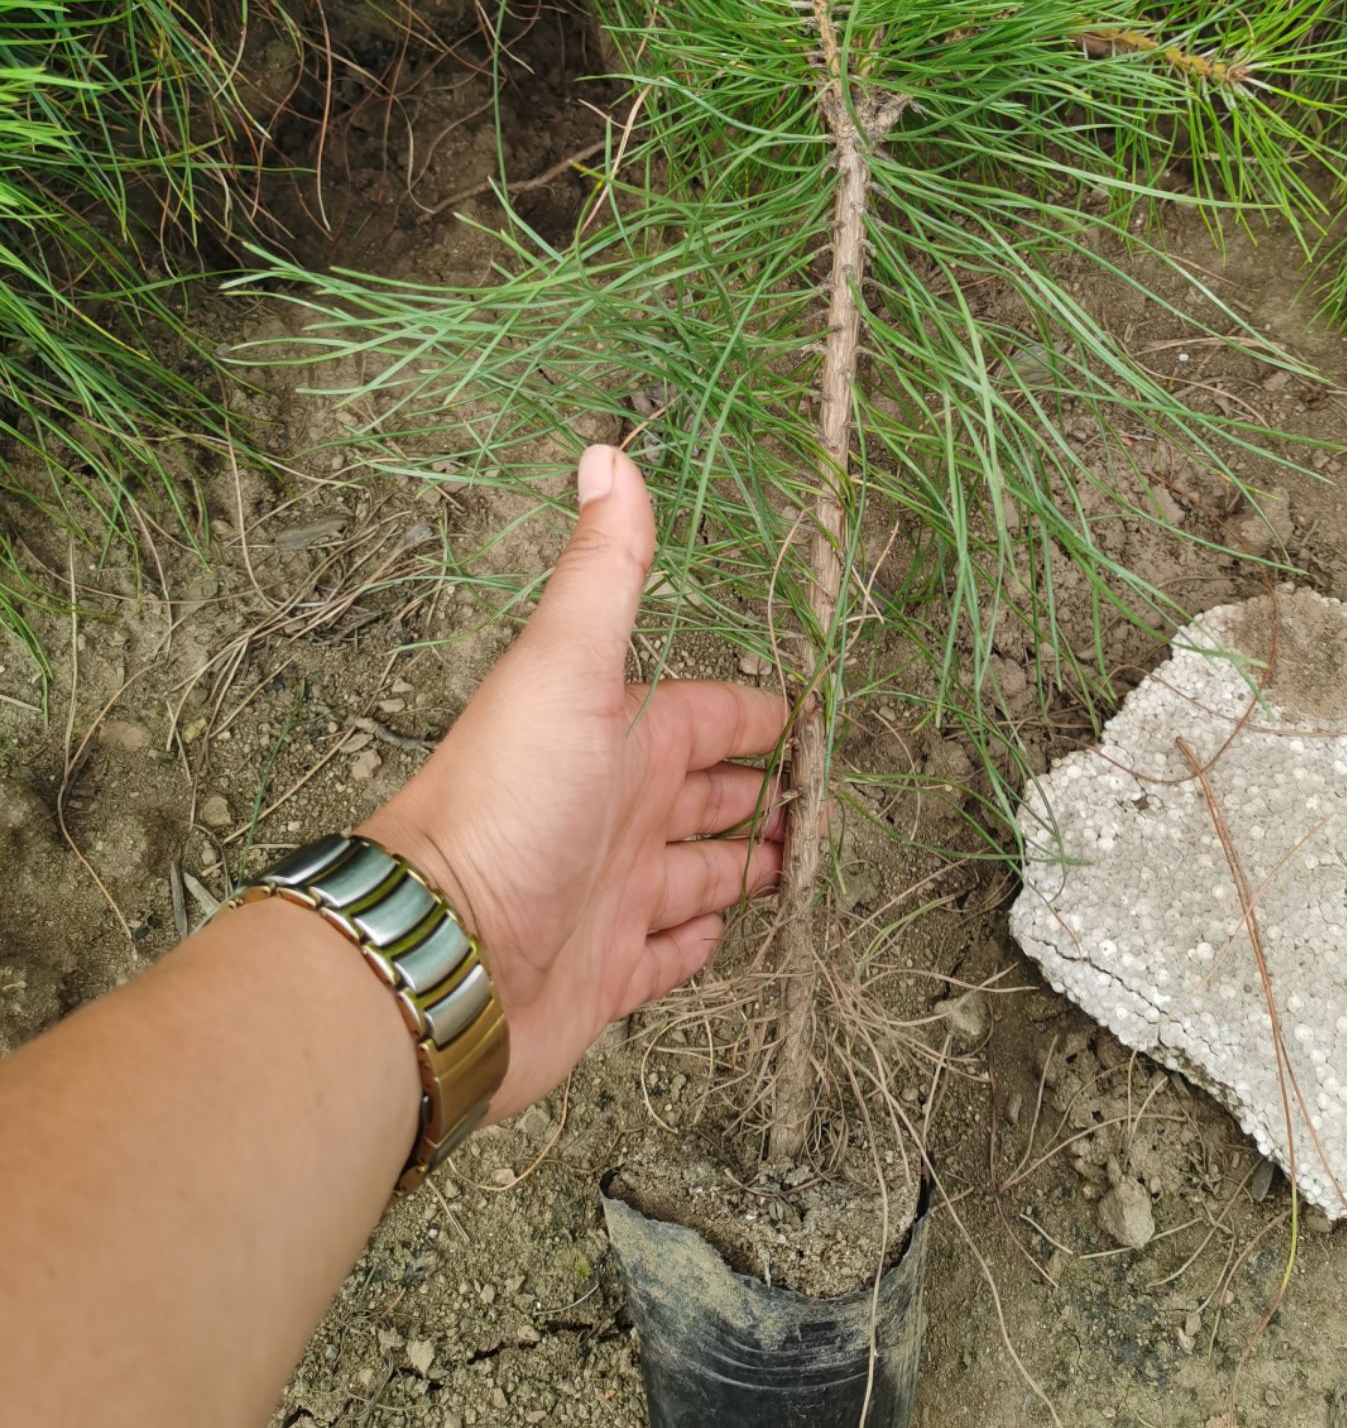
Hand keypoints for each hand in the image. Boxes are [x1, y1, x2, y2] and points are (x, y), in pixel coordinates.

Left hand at [360, 446, 786, 1118]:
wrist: (444, 952)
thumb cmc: (507, 803)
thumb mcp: (565, 668)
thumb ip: (604, 572)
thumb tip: (609, 453)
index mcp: (620, 735)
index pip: (710, 714)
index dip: (761, 714)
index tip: (812, 717)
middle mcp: (617, 809)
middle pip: (709, 792)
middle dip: (763, 789)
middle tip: (821, 800)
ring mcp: (611, 893)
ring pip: (698, 872)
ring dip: (743, 864)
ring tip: (794, 863)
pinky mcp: (606, 974)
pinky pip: (667, 955)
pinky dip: (697, 942)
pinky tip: (724, 932)